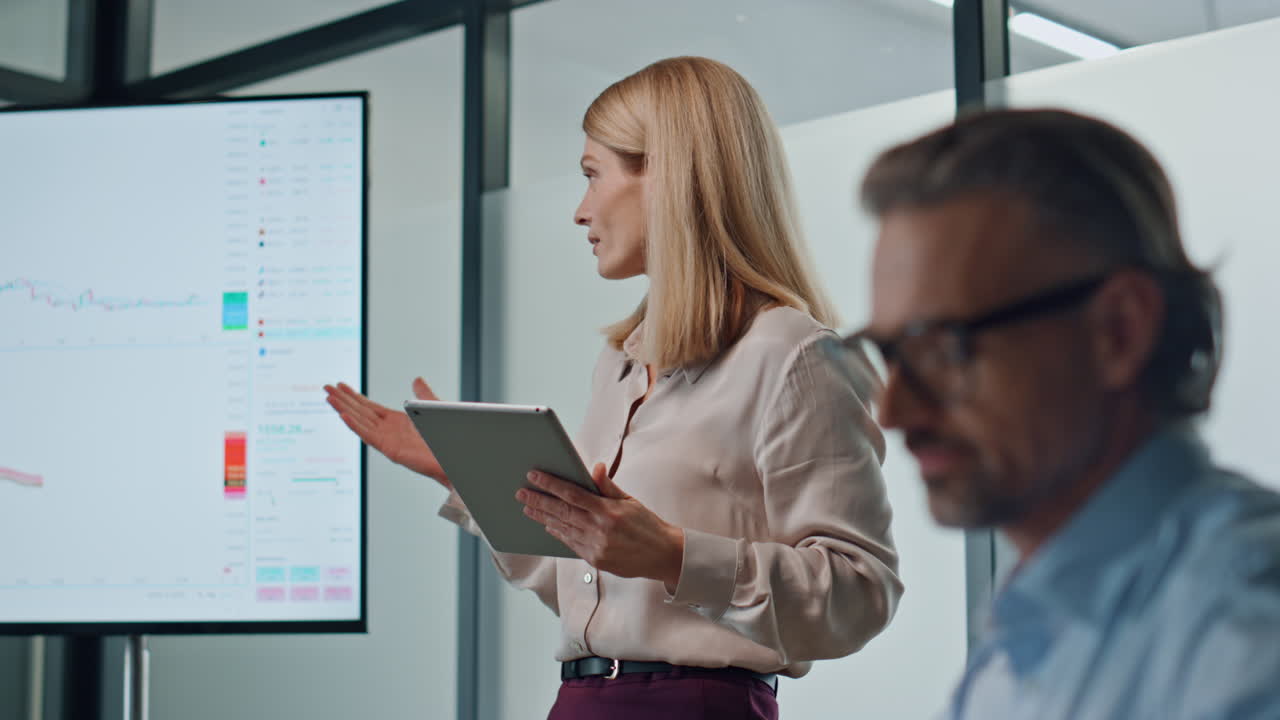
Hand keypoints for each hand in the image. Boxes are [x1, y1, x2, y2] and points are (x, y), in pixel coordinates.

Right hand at [323, 378, 448, 487]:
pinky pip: (369, 436)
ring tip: (329, 398)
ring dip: (344, 410)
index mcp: (396, 421)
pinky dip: (355, 426)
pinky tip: (342, 415)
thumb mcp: (431, 407)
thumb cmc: (445, 436)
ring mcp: (388, 441)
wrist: (454, 455)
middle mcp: (389, 431)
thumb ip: (422, 394)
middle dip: (343, 400)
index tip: (339, 386)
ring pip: (360, 422)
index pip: (369, 406)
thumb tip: (416, 379)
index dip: (353, 396)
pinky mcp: (390, 450)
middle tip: (326, 387)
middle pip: (360, 412)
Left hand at [517, 463, 684, 588]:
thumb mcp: (630, 500)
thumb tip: (595, 467)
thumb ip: (608, 486)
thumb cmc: (647, 524)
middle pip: (562, 512)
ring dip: (543, 518)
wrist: (663, 555)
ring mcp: (596, 547)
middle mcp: (600, 530)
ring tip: (527, 508)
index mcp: (608, 511)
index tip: (534, 475)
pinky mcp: (595, 560)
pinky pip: (570, 544)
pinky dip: (557, 533)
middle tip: (521, 493)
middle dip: (538, 501)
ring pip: (562, 529)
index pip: (572, 494)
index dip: (550, 484)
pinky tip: (547, 525)